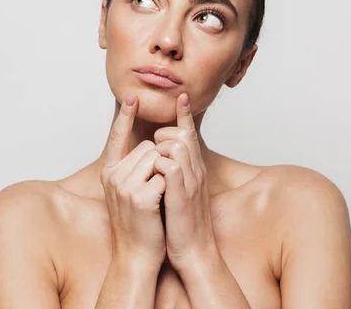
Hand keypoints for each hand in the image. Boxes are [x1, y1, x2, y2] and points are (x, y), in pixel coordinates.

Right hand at [100, 92, 167, 271]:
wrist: (136, 256)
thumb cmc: (139, 223)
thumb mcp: (130, 191)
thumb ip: (135, 168)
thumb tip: (150, 145)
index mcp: (109, 173)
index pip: (117, 137)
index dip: (125, 117)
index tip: (132, 97)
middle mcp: (113, 176)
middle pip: (147, 146)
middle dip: (159, 161)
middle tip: (157, 189)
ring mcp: (125, 186)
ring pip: (157, 157)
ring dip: (166, 173)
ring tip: (158, 198)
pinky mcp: (141, 197)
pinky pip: (165, 174)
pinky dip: (170, 185)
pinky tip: (161, 204)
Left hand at [152, 92, 217, 272]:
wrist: (195, 254)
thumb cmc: (182, 227)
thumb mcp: (180, 195)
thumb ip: (173, 176)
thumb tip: (161, 163)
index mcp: (195, 171)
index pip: (191, 136)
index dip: (185, 115)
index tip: (181, 97)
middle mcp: (196, 172)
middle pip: (184, 134)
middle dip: (165, 134)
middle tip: (155, 151)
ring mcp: (191, 182)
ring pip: (177, 145)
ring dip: (160, 149)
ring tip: (154, 167)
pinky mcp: (182, 195)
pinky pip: (170, 165)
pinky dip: (158, 166)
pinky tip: (154, 177)